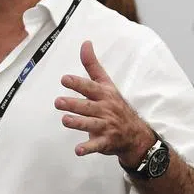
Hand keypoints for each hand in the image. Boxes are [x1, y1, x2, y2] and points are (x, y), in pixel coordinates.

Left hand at [55, 40, 154, 165]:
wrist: (135, 134)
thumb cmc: (115, 105)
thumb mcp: (107, 84)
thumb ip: (93, 66)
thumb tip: (85, 43)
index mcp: (105, 94)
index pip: (90, 87)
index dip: (78, 84)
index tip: (65, 79)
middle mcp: (105, 109)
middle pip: (88, 106)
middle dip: (73, 104)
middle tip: (58, 102)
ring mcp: (106, 126)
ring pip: (91, 124)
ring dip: (78, 123)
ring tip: (65, 120)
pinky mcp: (106, 141)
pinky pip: (96, 145)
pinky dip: (87, 148)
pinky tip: (77, 150)